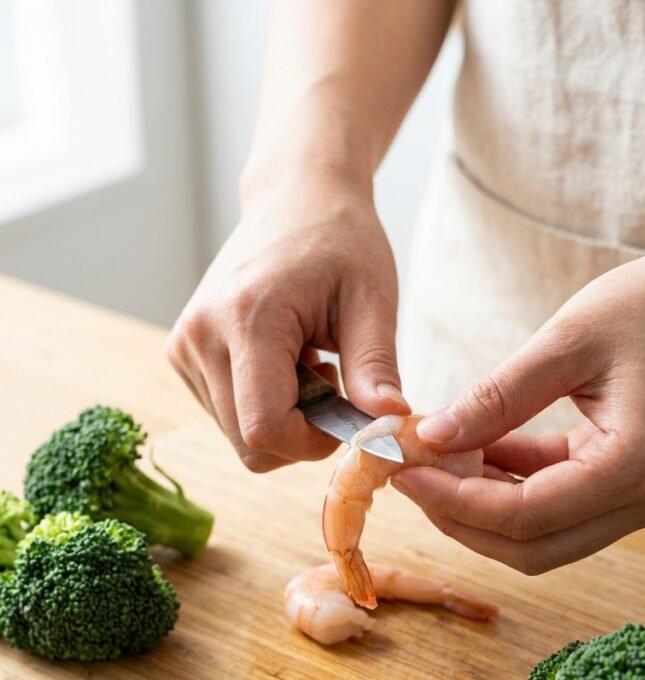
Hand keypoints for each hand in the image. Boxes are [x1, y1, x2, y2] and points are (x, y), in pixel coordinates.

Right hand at [166, 172, 408, 471]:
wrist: (294, 196)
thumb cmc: (339, 240)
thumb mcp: (372, 298)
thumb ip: (376, 365)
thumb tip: (389, 423)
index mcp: (246, 318)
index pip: (264, 428)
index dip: (311, 444)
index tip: (347, 416)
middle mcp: (200, 335)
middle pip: (248, 442)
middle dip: (300, 434)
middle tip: (334, 384)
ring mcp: (184, 346)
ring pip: (237, 435)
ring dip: (284, 418)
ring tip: (309, 363)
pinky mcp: (182, 353)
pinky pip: (227, 415)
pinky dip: (264, 404)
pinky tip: (285, 362)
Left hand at [392, 217, 644, 572]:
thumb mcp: (568, 340)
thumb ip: (497, 397)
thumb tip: (430, 437)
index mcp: (638, 467)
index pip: (525, 516)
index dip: (454, 503)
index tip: (403, 473)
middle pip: (533, 547)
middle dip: (463, 520)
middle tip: (412, 478)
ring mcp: (644, 498)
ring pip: (544, 535)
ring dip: (484, 508)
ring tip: (436, 462)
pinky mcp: (633, 484)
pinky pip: (560, 504)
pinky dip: (513, 485)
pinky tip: (474, 452)